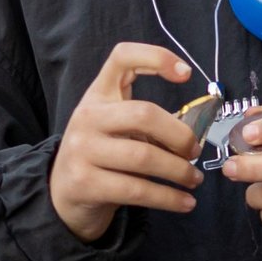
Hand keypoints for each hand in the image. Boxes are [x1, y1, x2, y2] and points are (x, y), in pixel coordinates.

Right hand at [48, 43, 203, 242]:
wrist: (64, 194)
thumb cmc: (104, 154)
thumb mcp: (120, 128)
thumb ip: (151, 122)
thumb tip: (197, 130)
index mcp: (99, 94)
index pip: (122, 58)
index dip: (156, 57)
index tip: (186, 74)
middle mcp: (87, 116)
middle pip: (144, 114)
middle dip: (179, 135)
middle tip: (194, 152)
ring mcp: (82, 150)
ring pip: (144, 157)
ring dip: (179, 172)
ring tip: (194, 180)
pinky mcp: (85, 183)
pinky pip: (137, 190)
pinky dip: (169, 198)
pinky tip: (186, 203)